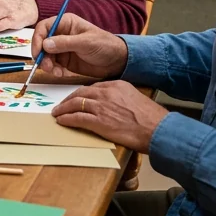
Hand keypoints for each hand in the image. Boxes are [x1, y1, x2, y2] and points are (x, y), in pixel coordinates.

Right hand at [31, 13, 128, 78]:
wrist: (117, 62)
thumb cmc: (105, 45)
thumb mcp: (86, 43)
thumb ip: (65, 43)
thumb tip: (45, 44)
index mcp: (66, 23)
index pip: (43, 28)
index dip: (37, 39)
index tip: (37, 52)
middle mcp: (61, 34)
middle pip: (41, 43)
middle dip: (42, 55)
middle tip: (46, 66)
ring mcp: (61, 48)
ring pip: (45, 55)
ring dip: (47, 65)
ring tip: (56, 72)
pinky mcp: (64, 60)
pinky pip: (52, 65)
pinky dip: (53, 70)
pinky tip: (61, 74)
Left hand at [52, 81, 168, 152]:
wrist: (157, 129)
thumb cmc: (151, 119)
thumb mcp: (135, 98)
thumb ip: (121, 98)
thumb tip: (112, 105)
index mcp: (117, 85)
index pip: (93, 87)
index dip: (81, 94)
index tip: (76, 98)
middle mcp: (107, 93)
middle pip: (80, 93)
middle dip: (68, 99)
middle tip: (61, 105)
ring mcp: (102, 107)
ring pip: (75, 104)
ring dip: (63, 109)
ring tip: (57, 113)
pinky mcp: (99, 121)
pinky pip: (77, 118)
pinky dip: (66, 119)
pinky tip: (61, 121)